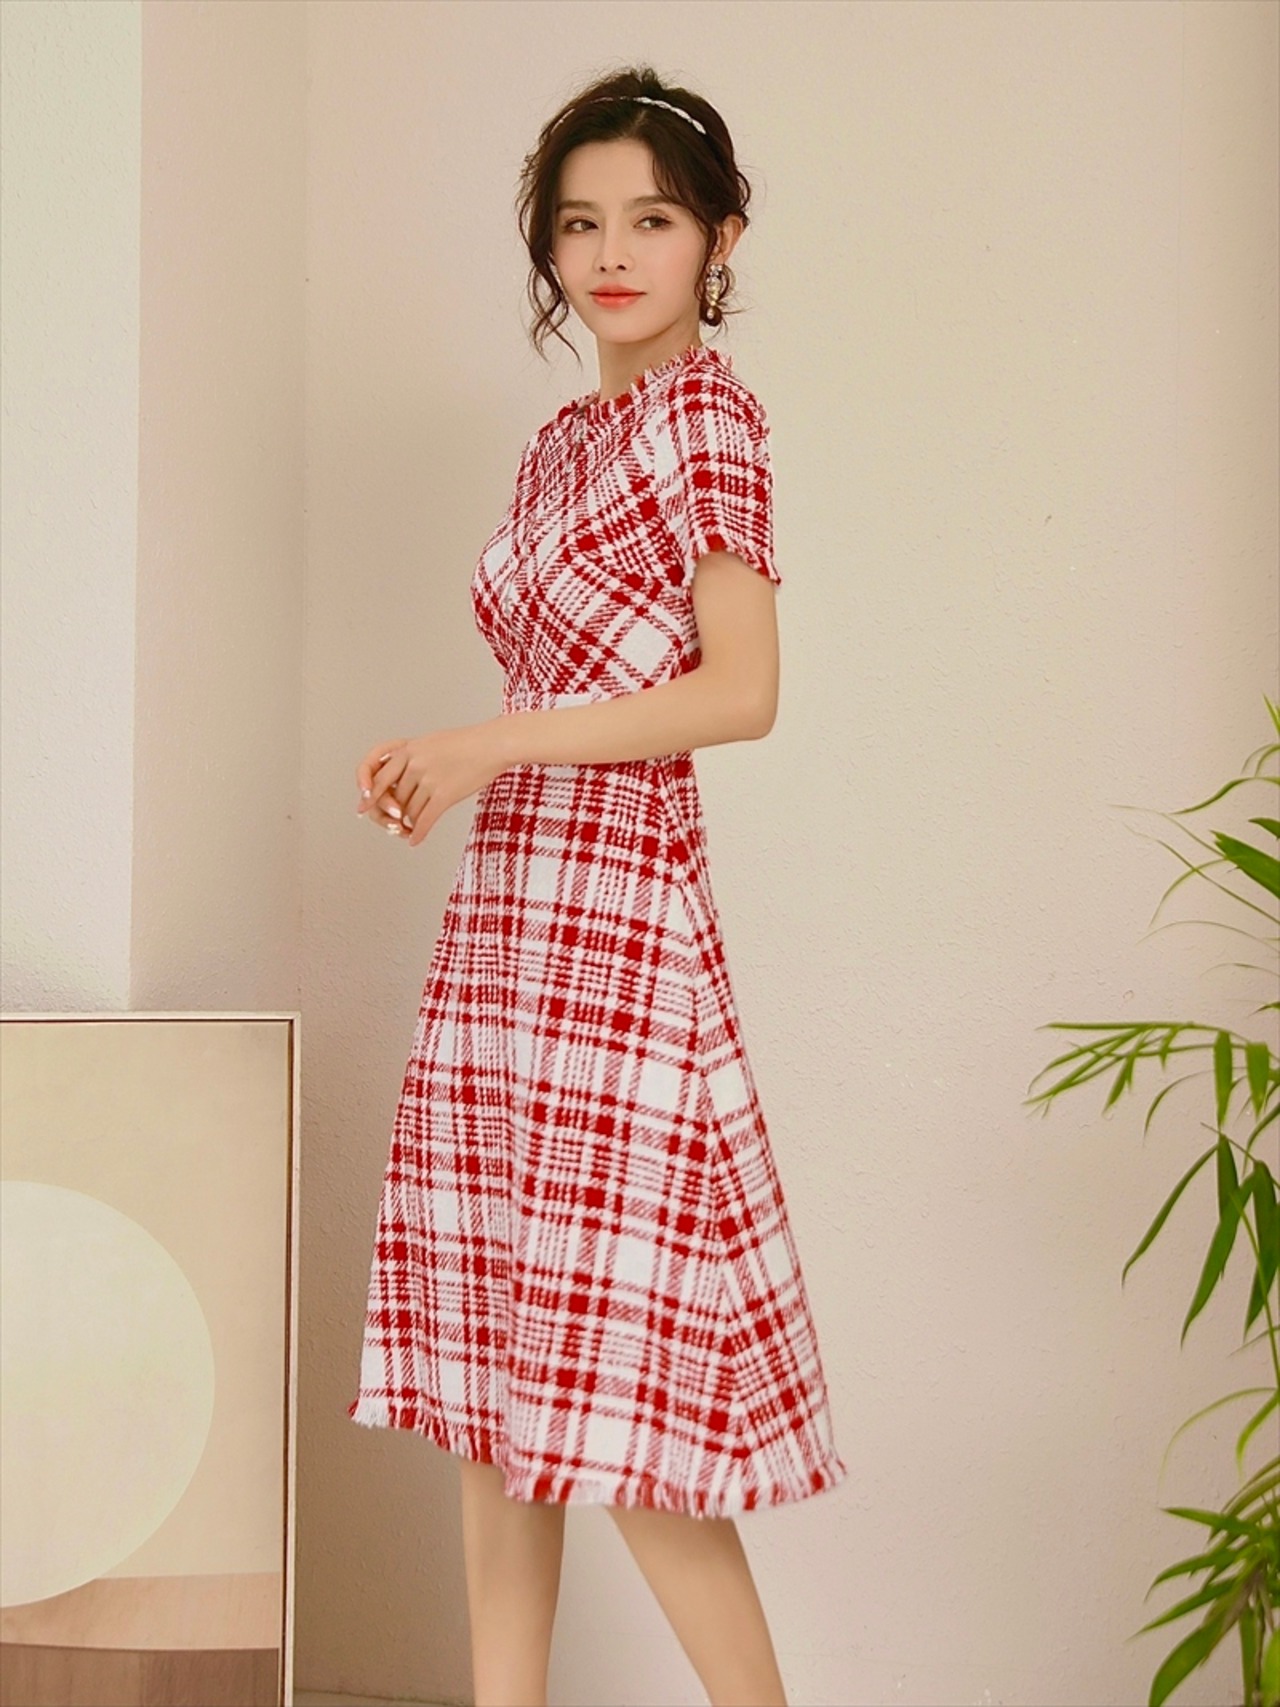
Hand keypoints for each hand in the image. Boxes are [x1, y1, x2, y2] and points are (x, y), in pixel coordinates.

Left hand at [355, 721, 507, 847]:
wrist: (492, 744)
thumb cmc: (465, 744)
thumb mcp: (430, 743)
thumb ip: (410, 758)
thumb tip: (395, 784)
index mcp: (408, 749)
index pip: (378, 776)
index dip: (369, 795)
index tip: (363, 807)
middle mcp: (415, 763)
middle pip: (393, 797)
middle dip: (390, 814)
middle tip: (391, 825)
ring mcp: (429, 779)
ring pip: (408, 811)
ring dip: (409, 823)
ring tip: (412, 828)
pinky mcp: (445, 794)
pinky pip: (424, 821)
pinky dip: (418, 834)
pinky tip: (415, 840)